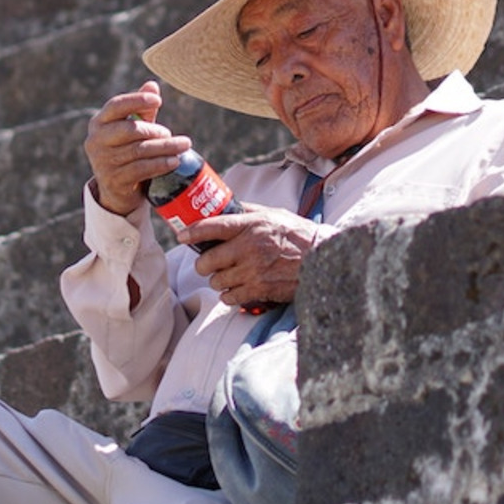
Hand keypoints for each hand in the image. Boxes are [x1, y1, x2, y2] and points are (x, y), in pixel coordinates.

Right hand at [84, 81, 192, 215]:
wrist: (116, 189)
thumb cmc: (126, 150)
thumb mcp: (132, 129)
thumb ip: (141, 109)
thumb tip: (152, 85)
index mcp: (99, 123)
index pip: (116, 106)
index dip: (137, 100)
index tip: (158, 100)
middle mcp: (96, 141)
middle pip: (130, 130)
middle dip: (155, 130)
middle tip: (170, 133)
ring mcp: (103, 162)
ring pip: (139, 150)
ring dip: (165, 147)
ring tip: (183, 146)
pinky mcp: (114, 180)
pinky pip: (141, 169)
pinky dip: (160, 164)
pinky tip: (174, 161)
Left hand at [182, 206, 321, 308]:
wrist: (322, 258)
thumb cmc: (297, 234)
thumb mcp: (273, 214)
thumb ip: (248, 211)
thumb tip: (226, 206)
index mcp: (251, 225)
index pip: (213, 226)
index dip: (192, 231)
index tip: (181, 235)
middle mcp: (249, 247)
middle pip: (208, 260)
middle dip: (203, 264)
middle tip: (207, 263)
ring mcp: (253, 271)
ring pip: (217, 281)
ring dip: (218, 280)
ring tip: (227, 276)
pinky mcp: (259, 289)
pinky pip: (230, 297)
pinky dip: (229, 295)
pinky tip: (236, 288)